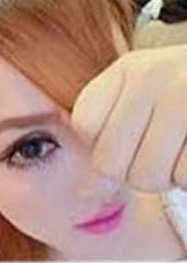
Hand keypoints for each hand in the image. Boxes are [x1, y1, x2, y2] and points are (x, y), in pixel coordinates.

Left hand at [71, 47, 186, 192]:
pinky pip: (184, 176)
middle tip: (169, 149)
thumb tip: (88, 194)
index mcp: (129, 68)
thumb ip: (110, 141)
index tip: (136, 135)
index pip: (85, 128)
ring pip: (147, 177)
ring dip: (171, 176)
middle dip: (138, 169)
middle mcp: (155, 74)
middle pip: (110, 163)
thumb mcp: (148, 104)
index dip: (108, 145)